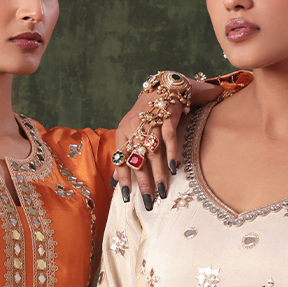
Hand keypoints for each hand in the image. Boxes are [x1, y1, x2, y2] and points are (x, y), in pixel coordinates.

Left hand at [112, 74, 222, 208]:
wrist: (163, 85)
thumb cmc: (147, 113)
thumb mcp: (132, 130)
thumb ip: (125, 154)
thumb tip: (115, 180)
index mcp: (124, 132)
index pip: (121, 160)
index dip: (124, 179)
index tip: (126, 198)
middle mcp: (135, 127)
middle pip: (138, 160)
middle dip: (143, 183)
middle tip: (148, 201)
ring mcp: (151, 121)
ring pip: (153, 152)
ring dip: (158, 174)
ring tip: (162, 191)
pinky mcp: (167, 115)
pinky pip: (169, 137)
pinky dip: (170, 153)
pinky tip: (172, 169)